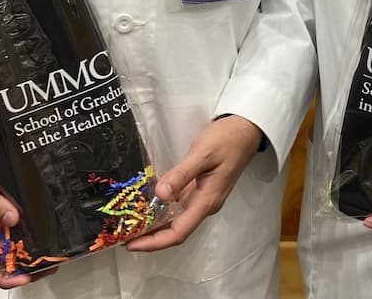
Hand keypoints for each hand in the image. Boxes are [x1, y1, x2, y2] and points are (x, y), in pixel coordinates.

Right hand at [0, 134, 56, 288]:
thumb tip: (13, 220)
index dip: (4, 277)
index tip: (25, 276)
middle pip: (5, 257)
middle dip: (26, 265)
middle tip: (50, 263)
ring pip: (15, 240)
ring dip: (32, 248)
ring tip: (54, 248)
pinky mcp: (8, 198)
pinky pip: (21, 219)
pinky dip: (34, 226)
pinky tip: (48, 224)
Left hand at [126, 114, 262, 251]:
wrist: (247, 128)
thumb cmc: (227, 139)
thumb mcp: (202, 153)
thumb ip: (181, 174)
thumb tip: (160, 195)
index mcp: (207, 201)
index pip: (178, 232)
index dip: (154, 242)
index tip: (131, 243)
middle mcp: (205, 204)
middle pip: (176, 230)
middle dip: (151, 237)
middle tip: (125, 235)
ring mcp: (205, 197)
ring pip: (178, 219)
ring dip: (156, 224)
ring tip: (133, 223)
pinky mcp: (203, 188)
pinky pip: (180, 205)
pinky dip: (164, 209)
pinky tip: (150, 203)